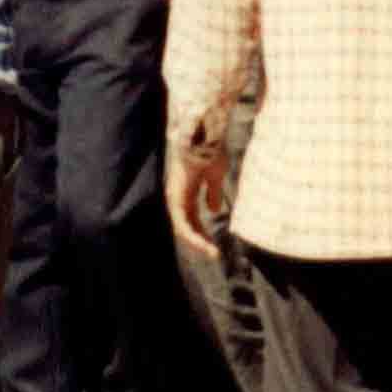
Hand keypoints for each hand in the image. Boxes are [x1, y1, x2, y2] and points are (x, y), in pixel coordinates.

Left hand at [166, 146, 229, 262]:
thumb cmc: (211, 151)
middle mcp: (178, 196)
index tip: (215, 246)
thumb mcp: (215, 176)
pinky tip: (203, 244)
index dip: (203, 233)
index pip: (192, 219)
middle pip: (187, 226)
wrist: (204, 138)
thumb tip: (213, 210)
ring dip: (197, 242)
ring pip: (183, 228)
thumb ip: (213, 192)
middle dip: (201, 241)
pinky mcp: (176, 198)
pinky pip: (182, 224)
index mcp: (187, 191)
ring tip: (212, 253)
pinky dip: (192, 235)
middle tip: (214, 253)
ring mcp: (175, 197)